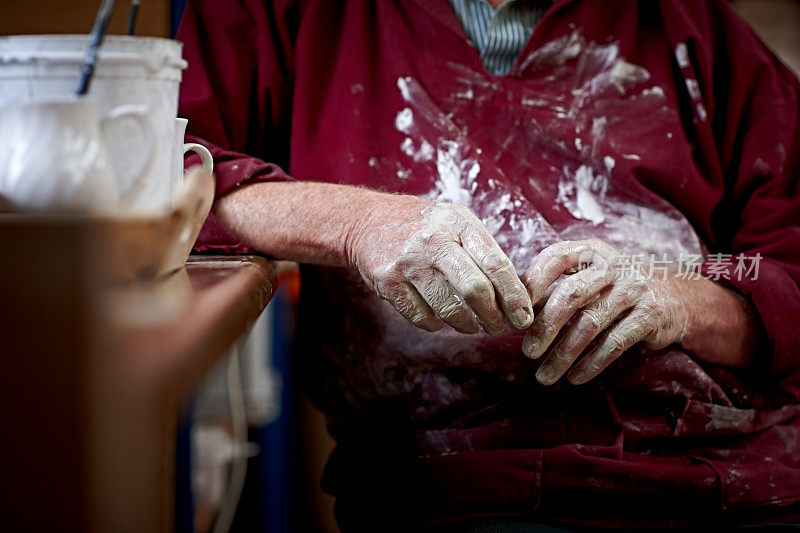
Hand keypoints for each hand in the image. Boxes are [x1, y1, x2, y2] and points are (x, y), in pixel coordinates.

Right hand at [347, 196, 533, 334]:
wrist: (367, 222)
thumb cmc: (425, 227)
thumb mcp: (456, 223)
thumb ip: (484, 252)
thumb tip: (517, 296)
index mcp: (459, 223)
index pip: (496, 264)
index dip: (514, 296)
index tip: (524, 317)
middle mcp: (434, 241)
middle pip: (475, 290)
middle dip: (493, 317)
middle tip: (499, 328)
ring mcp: (409, 261)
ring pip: (449, 309)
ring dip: (467, 325)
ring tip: (472, 325)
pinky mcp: (388, 281)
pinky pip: (422, 317)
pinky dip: (437, 324)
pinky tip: (440, 317)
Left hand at [520, 239, 686, 384]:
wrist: (673, 300)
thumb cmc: (612, 291)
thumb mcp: (587, 279)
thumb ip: (554, 289)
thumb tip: (512, 313)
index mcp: (591, 251)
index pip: (556, 258)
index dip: (532, 283)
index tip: (515, 312)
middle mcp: (613, 265)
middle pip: (571, 294)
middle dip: (545, 327)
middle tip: (527, 353)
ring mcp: (634, 288)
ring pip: (590, 323)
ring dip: (563, 354)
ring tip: (544, 376)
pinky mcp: (651, 314)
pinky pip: (615, 343)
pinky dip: (592, 363)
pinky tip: (575, 377)